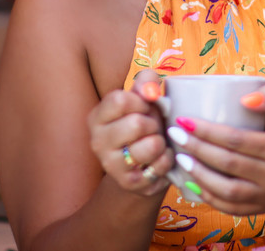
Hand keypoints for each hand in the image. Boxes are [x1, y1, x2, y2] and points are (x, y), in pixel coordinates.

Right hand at [87, 70, 173, 195]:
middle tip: (152, 128)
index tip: (144, 108)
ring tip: (156, 143)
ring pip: (151, 145)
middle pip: (137, 123)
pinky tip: (159, 159)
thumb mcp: (144, 97)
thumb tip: (151, 92)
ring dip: (162, 142)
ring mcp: (111, 165)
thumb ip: (147, 82)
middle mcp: (97, 142)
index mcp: (97, 117)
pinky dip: (167, 159)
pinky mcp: (129, 183)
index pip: (120, 100)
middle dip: (154, 123)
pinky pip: (160, 165)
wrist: (144, 163)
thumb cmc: (145, 123)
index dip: (141, 101)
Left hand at [167, 84, 264, 214]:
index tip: (183, 120)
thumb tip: (244, 99)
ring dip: (198, 175)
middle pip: (228, 164)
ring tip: (179, 159)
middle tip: (175, 135)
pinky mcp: (260, 208)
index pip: (237, 140)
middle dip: (196, 149)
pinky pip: (229, 206)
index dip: (207, 131)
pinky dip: (207, 195)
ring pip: (226, 190)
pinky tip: (191, 180)